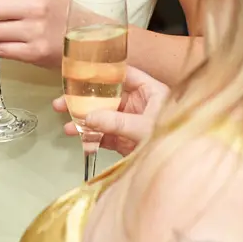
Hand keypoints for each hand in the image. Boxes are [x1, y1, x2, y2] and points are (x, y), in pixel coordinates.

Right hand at [54, 64, 168, 158]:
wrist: (180, 170)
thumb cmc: (174, 141)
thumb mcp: (145, 127)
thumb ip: (117, 122)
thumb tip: (89, 117)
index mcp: (150, 91)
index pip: (124, 74)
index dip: (103, 72)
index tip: (80, 72)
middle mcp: (139, 104)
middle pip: (106, 96)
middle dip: (83, 100)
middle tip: (62, 102)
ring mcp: (130, 122)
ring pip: (102, 117)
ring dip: (83, 121)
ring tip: (66, 126)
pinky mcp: (125, 141)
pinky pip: (104, 135)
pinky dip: (91, 137)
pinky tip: (80, 140)